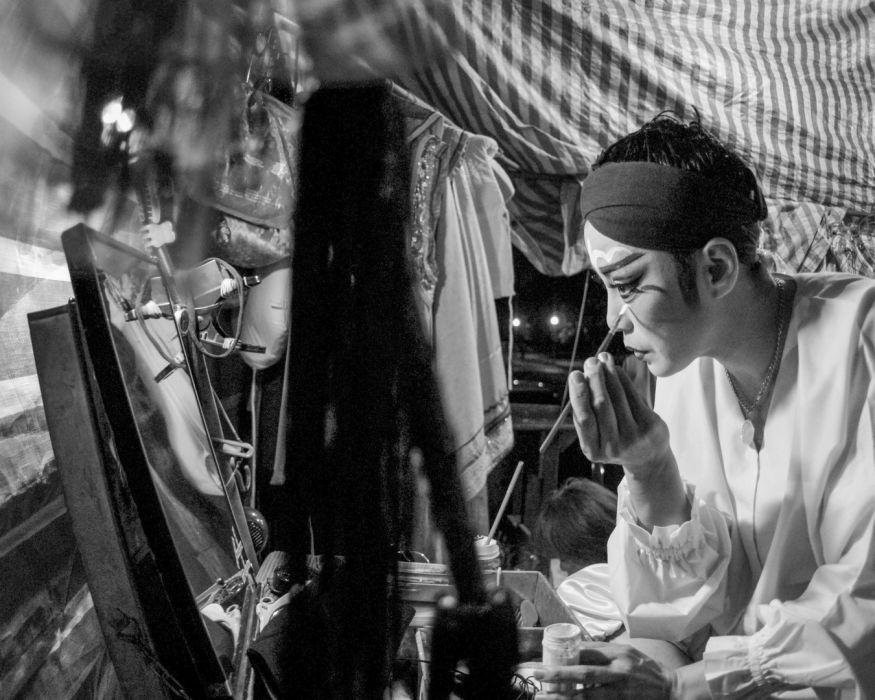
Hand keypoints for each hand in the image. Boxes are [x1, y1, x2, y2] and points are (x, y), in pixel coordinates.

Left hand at [533, 642, 674, 698]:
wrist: (671, 689)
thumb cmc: (645, 667)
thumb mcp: (626, 650)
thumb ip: (602, 650)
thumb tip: (576, 647)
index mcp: (618, 654)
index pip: (587, 653)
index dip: (565, 656)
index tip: (545, 659)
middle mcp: (619, 672)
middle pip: (584, 673)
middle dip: (559, 674)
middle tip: (538, 675)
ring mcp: (621, 691)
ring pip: (588, 696)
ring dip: (565, 696)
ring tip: (546, 697)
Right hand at [568, 354, 670, 475]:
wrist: (648, 457)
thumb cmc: (615, 440)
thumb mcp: (597, 436)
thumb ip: (587, 414)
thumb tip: (579, 379)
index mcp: (593, 450)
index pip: (584, 419)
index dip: (579, 394)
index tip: (575, 374)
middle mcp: (613, 448)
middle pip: (601, 406)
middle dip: (595, 380)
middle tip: (590, 361)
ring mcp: (634, 438)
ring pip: (618, 398)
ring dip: (609, 375)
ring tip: (602, 358)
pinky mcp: (650, 427)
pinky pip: (633, 397)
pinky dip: (623, 380)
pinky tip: (616, 368)